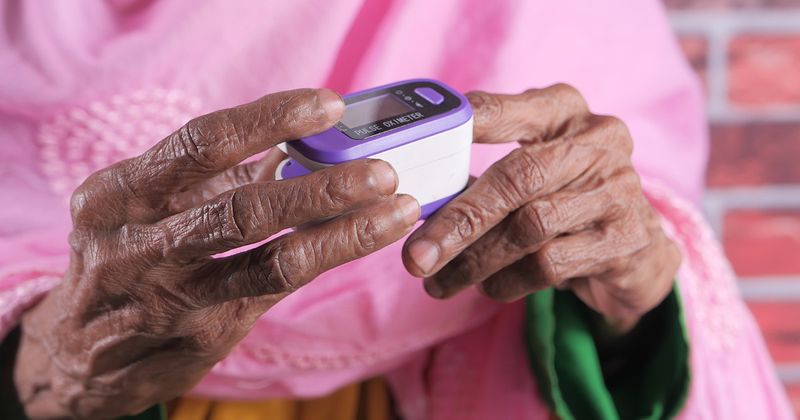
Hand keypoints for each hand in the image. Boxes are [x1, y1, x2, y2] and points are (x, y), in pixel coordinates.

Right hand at [14, 89, 419, 417]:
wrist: (80, 353)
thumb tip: (296, 140)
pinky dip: (324, 259)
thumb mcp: (151, 207)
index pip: (201, 143)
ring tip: (396, 210)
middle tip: (382, 170)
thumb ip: (216, 176)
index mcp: (117, 194)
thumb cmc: (129, 258)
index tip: (329, 106)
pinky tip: (362, 239)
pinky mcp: (201, 332)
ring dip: (342, 232)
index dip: (270, 119)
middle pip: (242, 206)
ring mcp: (168, 296)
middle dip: (322, 186)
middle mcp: (134, 244)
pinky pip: (275, 289)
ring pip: (268, 258)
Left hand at [402, 84, 679, 333]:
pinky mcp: (626, 238)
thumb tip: (414, 199)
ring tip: (439, 281)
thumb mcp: (530, 170)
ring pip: (531, 226)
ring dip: (476, 260)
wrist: (636, 249)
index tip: (424, 145)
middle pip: (518, 176)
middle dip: (460, 220)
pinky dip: (509, 280)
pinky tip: (488, 287)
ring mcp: (618, 189)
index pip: (508, 109)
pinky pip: (551, 263)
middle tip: (415, 256)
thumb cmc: (564, 198)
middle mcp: (598, 141)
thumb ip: (481, 172)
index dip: (468, 125)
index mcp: (564, 111)